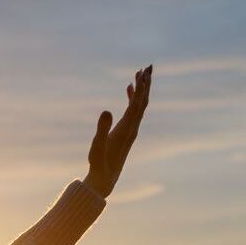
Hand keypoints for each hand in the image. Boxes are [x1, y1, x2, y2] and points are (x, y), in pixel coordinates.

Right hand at [84, 64, 152, 197]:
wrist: (105, 179)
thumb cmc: (99, 163)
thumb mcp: (97, 145)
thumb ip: (102, 128)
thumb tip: (106, 109)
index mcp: (126, 129)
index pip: (137, 104)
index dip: (140, 87)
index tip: (142, 72)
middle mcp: (132, 128)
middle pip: (143, 101)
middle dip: (146, 83)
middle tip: (148, 66)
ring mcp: (131, 130)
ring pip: (140, 105)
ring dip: (141, 89)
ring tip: (141, 73)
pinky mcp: (127, 132)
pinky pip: (133, 111)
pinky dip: (133, 98)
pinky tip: (129, 89)